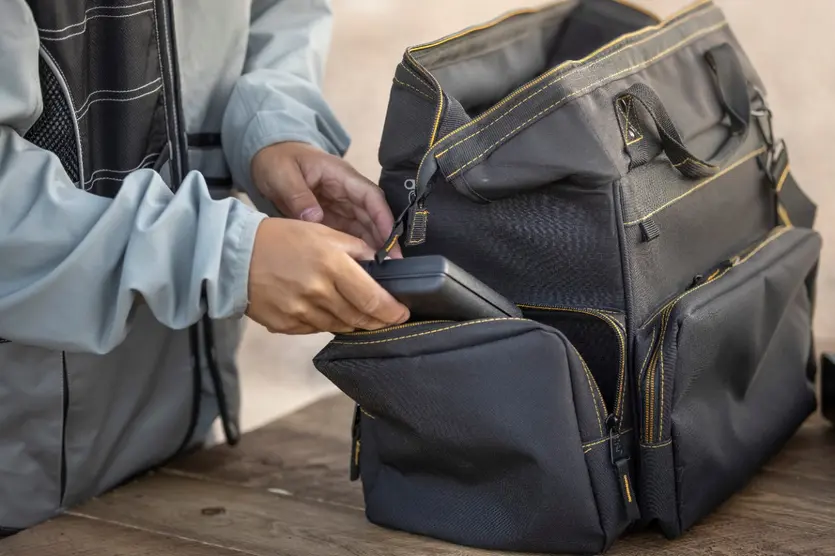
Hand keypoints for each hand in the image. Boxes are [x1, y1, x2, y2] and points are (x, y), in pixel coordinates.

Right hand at [246, 218, 409, 333]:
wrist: (235, 256)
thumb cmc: (280, 239)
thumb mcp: (323, 232)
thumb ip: (356, 248)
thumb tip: (381, 263)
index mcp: (332, 266)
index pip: (373, 299)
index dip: (393, 311)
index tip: (402, 313)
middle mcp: (319, 293)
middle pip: (360, 318)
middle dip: (377, 320)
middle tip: (386, 317)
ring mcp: (301, 313)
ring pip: (340, 326)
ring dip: (353, 321)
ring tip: (357, 312)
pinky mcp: (287, 325)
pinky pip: (316, 329)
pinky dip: (327, 321)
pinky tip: (325, 310)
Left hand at [251, 141, 401, 256]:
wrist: (267, 158)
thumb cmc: (278, 160)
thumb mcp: (284, 174)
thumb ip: (299, 195)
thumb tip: (314, 217)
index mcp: (341, 176)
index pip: (370, 197)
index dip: (383, 218)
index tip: (391, 240)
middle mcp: (346, 192)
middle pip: (372, 216)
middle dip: (384, 239)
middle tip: (392, 264)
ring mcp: (340, 206)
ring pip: (364, 227)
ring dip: (372, 246)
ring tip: (379, 270)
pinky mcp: (331, 218)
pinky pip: (348, 234)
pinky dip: (355, 249)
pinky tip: (358, 266)